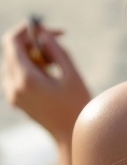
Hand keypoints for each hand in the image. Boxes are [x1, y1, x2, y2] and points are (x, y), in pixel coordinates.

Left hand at [1, 21, 90, 145]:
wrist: (70, 136)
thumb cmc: (76, 106)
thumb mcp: (71, 74)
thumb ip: (56, 50)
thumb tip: (44, 34)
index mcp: (25, 79)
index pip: (12, 42)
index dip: (27, 29)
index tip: (46, 28)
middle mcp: (13, 86)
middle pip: (13, 50)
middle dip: (33, 40)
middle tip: (58, 39)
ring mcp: (12, 94)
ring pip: (15, 61)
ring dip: (33, 53)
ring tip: (56, 61)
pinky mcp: (16, 99)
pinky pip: (17, 73)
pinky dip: (31, 66)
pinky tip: (50, 73)